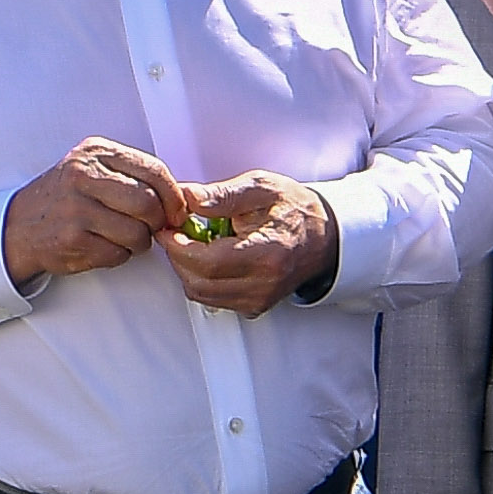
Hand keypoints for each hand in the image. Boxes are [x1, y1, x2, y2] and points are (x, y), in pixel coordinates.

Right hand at [2, 137, 184, 287]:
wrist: (18, 226)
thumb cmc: (65, 198)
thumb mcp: (92, 169)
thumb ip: (132, 176)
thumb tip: (179, 198)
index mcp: (96, 153)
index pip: (154, 170)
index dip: (174, 196)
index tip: (177, 211)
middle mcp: (84, 176)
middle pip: (148, 204)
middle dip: (157, 222)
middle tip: (150, 228)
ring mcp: (76, 209)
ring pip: (137, 233)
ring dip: (138, 242)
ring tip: (121, 237)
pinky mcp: (73, 239)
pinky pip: (118, 254)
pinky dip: (118, 256)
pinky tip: (102, 246)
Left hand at [157, 172, 338, 316]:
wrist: (323, 235)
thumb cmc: (294, 209)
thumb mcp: (260, 187)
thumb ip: (222, 195)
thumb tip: (188, 197)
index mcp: (266, 253)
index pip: (206, 262)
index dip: (178, 246)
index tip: (169, 228)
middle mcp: (264, 284)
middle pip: (199, 283)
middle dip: (178, 257)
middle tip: (174, 233)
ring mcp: (260, 299)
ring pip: (202, 295)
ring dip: (187, 270)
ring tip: (191, 243)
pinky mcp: (255, 306)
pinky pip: (215, 300)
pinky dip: (201, 280)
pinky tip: (207, 258)